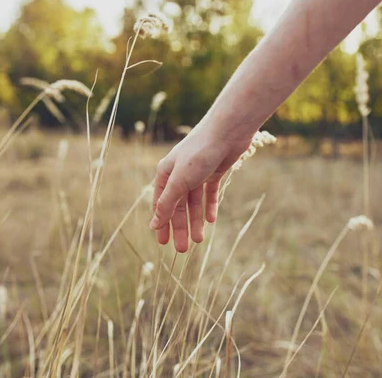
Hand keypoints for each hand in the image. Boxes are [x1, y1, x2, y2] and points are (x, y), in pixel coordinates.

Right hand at [149, 121, 251, 252]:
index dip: (162, 224)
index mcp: (166, 174)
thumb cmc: (200, 152)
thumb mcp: (180, 181)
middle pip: (178, 206)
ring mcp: (198, 173)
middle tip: (183, 250)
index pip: (161, 204)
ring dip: (196, 221)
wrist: (228, 131)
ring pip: (194, 203)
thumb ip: (167, 203)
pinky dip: (210, 206)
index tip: (163, 243)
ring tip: (199, 240)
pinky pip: (209, 193)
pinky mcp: (215, 171)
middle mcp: (180, 174)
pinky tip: (211, 220)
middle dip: (180, 227)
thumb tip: (153, 224)